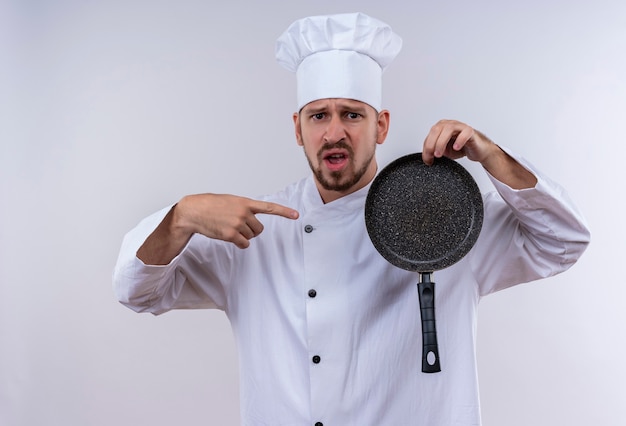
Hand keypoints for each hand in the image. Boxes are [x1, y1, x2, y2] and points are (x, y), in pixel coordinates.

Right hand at [174, 194, 299, 248]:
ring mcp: (238, 224)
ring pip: (251, 237)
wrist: (193, 211)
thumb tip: (252, 222)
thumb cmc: (210, 205)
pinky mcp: (231, 235)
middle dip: (252, 230)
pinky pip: (244, 244)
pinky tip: (228, 236)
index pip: (269, 207)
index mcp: (245, 202)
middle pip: (259, 229)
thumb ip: (244, 208)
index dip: (284, 212)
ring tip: (228, 228)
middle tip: (238, 226)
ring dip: (243, 236)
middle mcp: (244, 212)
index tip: (296, 215)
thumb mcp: (230, 201)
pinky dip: (239, 243)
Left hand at [421, 119, 494, 165]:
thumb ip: (434, 151)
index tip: (427, 160)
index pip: (430, 135)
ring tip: (440, 154)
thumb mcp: (444, 151)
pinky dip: (459, 140)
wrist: (478, 150)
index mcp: (441, 128)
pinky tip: (456, 147)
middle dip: (431, 144)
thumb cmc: (460, 148)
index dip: (426, 148)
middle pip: (437, 129)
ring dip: (441, 142)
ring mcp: (460, 126)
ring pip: (449, 129)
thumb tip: (426, 158)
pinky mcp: (470, 131)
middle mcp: (449, 125)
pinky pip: (465, 132)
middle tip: (432, 156)